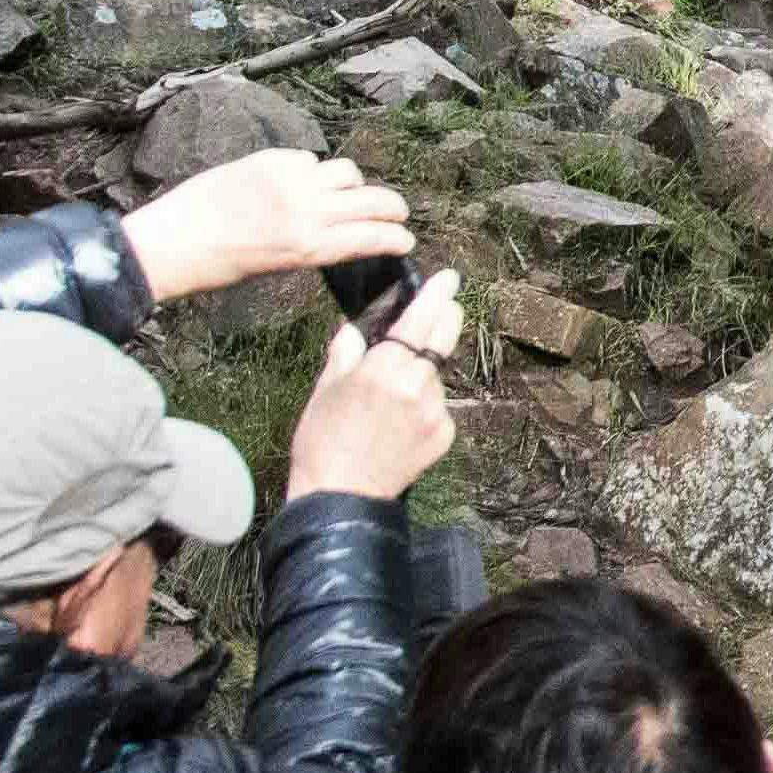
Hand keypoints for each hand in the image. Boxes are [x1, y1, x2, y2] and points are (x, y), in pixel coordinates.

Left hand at [119, 146, 410, 305]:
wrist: (171, 242)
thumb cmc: (219, 267)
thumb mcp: (277, 267)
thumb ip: (313, 246)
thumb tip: (339, 233)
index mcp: (309, 246)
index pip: (373, 237)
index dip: (396, 237)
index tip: (406, 239)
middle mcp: (307, 211)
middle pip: (373, 200)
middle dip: (392, 207)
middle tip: (396, 211)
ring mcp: (289, 181)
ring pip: (346, 171)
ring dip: (352, 184)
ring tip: (343, 192)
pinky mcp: (269, 160)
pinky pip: (308, 159)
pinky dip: (312, 170)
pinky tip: (297, 181)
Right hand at [280, 269, 461, 504]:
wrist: (341, 494)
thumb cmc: (323, 439)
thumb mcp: (325, 388)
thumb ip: (346, 352)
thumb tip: (355, 329)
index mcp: (385, 366)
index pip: (421, 317)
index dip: (438, 294)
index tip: (449, 278)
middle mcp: (418, 383)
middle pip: (446, 336)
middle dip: (446, 318)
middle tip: (439, 312)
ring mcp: (436, 410)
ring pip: (437, 375)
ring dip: (424, 374)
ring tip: (391, 400)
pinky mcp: (445, 434)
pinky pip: (439, 407)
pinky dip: (425, 406)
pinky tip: (400, 424)